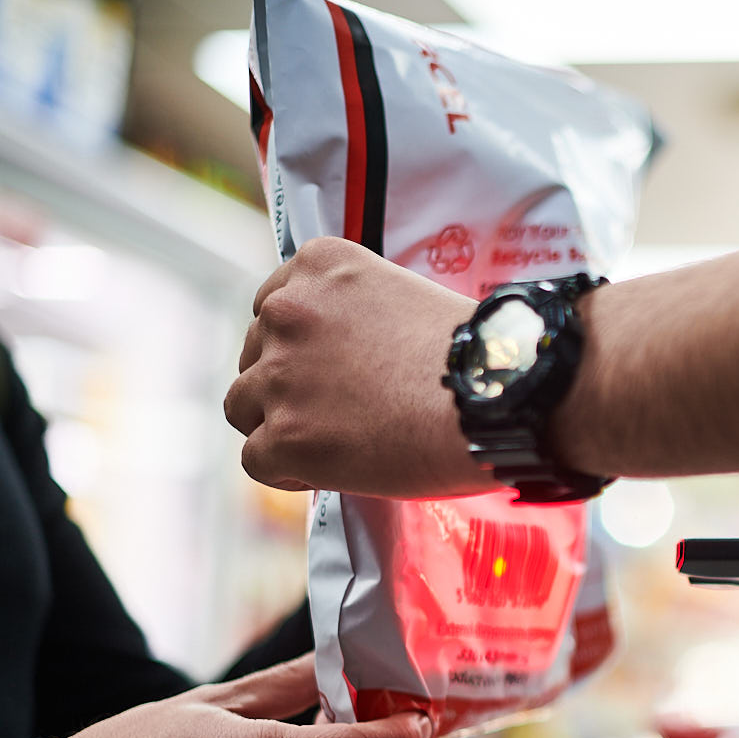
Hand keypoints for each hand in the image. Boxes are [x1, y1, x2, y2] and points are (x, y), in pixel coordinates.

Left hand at [225, 237, 492, 498]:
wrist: (495, 400)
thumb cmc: (477, 358)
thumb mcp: (411, 301)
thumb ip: (363, 317)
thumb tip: (350, 360)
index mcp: (319, 266)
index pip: (275, 303)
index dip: (300, 343)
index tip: (328, 367)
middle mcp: (288, 311)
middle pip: (254, 354)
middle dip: (287, 382)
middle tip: (337, 410)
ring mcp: (280, 375)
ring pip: (243, 406)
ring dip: (279, 424)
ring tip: (334, 444)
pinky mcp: (284, 437)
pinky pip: (257, 460)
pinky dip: (289, 470)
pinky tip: (331, 471)